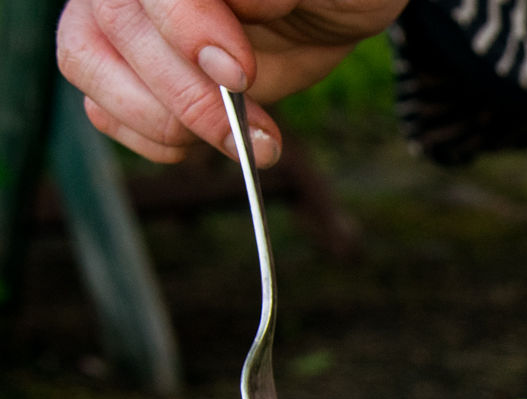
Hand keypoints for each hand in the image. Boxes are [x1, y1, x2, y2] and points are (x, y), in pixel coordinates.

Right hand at [55, 0, 403, 167]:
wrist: (328, 10)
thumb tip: (240, 3)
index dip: (186, 28)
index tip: (239, 74)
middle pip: (117, 28)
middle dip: (188, 94)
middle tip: (256, 133)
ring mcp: (117, 20)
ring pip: (90, 64)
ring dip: (166, 123)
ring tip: (244, 144)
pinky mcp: (126, 71)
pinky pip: (104, 109)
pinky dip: (156, 140)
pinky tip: (213, 147)